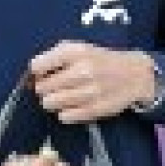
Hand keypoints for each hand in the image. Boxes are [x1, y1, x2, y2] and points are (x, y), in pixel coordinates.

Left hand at [30, 41, 156, 123]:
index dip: (36, 72)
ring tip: (64, 96)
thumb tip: (30, 77)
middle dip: (44, 89)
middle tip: (55, 87)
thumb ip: (52, 58)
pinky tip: (73, 105)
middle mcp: (82, 71)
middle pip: (42, 88)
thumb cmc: (100, 61)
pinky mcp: (95, 109)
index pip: (37, 66)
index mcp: (75, 52)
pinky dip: (65, 112)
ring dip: (53, 101)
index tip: (43, 74)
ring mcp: (90, 91)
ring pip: (50, 103)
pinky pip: (65, 116)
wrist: (134, 75)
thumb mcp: (78, 49)